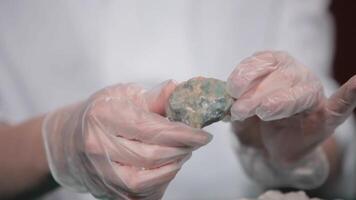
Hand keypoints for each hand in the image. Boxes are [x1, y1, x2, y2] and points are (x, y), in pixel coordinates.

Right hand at [42, 80, 211, 199]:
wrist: (68, 140)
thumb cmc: (99, 114)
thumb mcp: (123, 95)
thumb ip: (154, 98)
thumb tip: (181, 91)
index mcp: (104, 117)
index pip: (152, 129)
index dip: (183, 134)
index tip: (202, 134)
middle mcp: (98, 147)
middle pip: (153, 156)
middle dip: (182, 149)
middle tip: (195, 141)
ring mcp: (100, 173)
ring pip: (149, 180)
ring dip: (173, 166)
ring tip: (180, 152)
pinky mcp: (106, 191)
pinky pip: (142, 194)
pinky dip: (161, 181)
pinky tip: (166, 167)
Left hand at [227, 51, 355, 186]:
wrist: (277, 145)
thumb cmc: (259, 119)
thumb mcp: (242, 104)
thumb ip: (236, 98)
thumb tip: (225, 98)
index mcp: (276, 65)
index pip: (264, 60)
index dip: (247, 72)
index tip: (233, 88)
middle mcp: (297, 74)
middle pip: (281, 76)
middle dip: (257, 93)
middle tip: (240, 110)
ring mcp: (313, 94)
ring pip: (299, 91)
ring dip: (278, 102)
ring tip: (262, 113)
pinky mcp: (326, 115)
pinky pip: (340, 104)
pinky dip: (350, 94)